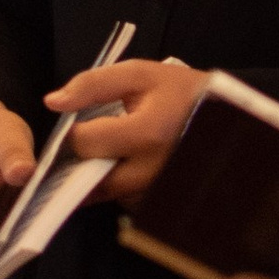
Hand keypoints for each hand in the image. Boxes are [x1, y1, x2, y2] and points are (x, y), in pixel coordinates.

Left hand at [42, 54, 204, 205]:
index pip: (85, 143)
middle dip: (82, 159)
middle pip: (89, 177)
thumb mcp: (139, 74)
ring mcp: (156, 193)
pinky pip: (123, 201)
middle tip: (94, 140)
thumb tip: (53, 102)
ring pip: (104, 193)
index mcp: (146, 134)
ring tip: (111, 152)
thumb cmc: (181, 92)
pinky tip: (125, 165)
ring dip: (97, 175)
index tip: (84, 121)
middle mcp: (150, 172)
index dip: (75, 130)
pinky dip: (117, 185)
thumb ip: (92, 84)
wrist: (225, 118)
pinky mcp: (159, 205)